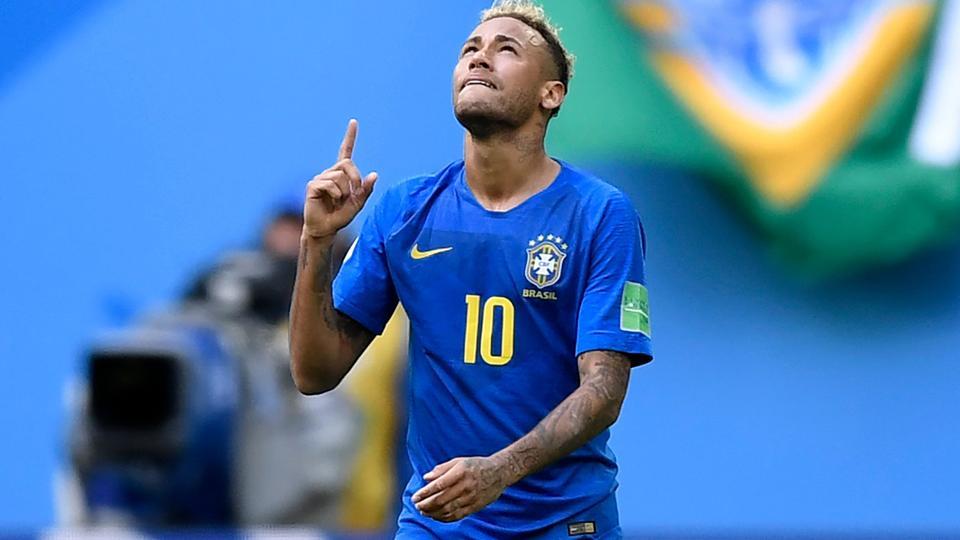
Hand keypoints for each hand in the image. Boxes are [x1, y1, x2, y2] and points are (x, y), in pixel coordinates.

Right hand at [303, 119, 377, 239]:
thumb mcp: (358, 204)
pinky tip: (330, 201)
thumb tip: (374, 174)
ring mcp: (320, 178)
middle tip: (354, 193)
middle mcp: (330, 172)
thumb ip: (366, 190)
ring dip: (344, 191)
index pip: (345, 151)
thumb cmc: (340, 216)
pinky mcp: (313, 185)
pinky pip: (330, 184)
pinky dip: (335, 194)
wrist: (326, 229)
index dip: (350, 137)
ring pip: (340, 176)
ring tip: (338, 201)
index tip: (354, 122)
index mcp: (341, 174)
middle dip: (355, 179)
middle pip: (347, 164)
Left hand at [411, 456, 507, 521]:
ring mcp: (471, 498)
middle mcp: (465, 486)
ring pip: (447, 510)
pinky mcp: (475, 507)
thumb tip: (426, 478)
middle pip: (441, 499)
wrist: (499, 473)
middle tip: (417, 505)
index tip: (415, 497)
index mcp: (460, 472)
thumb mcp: (459, 461)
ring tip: (424, 511)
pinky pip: (457, 515)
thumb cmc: (476, 465)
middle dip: (426, 504)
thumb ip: (441, 469)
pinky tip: (436, 516)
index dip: (424, 493)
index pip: (438, 485)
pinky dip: (444, 518)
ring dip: (433, 513)